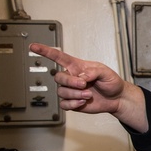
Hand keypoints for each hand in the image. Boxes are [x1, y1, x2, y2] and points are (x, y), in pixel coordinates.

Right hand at [29, 43, 147, 131]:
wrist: (117, 98)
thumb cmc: (111, 82)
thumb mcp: (106, 72)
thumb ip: (93, 71)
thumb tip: (80, 76)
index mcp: (77, 67)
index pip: (58, 57)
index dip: (45, 51)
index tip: (33, 47)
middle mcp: (71, 77)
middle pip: (58, 77)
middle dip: (71, 82)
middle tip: (84, 85)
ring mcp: (71, 90)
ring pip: (62, 92)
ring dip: (75, 94)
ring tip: (88, 95)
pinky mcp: (72, 102)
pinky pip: (64, 104)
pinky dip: (73, 104)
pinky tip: (83, 102)